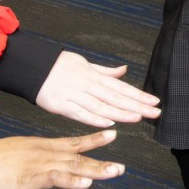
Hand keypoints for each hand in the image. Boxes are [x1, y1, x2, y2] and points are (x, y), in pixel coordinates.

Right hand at [0, 130, 123, 188]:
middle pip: (78, 155)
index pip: (73, 141)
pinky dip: (71, 181)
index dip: (94, 139)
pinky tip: (85, 183)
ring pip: (72, 166)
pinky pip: (54, 178)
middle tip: (122, 167)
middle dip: (101, 160)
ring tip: (114, 172)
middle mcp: (45, 152)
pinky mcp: (29, 177)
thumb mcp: (21, 156)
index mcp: (43, 146)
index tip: (112, 135)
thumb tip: (50, 171)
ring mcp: (39, 163)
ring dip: (95, 170)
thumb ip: (38, 161)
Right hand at [36, 52, 160, 126]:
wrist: (33, 67)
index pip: (121, 87)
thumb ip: (105, 71)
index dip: (139, 95)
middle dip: (137, 105)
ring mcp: (74, 95)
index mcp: (94, 76)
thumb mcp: (85, 64)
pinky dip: (94, 119)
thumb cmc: (60, 65)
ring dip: (120, 113)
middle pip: (116, 97)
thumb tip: (125, 70)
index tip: (155, 101)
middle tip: (155, 112)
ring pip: (101, 106)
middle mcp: (88, 85)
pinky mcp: (61, 105)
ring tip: (138, 117)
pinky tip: (108, 124)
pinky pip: (79, 113)